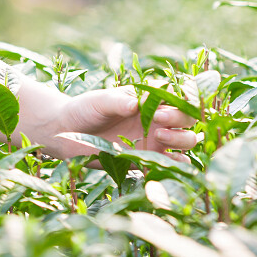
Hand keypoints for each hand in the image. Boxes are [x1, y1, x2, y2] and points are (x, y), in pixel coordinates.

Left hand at [43, 87, 198, 158]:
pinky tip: (172, 160)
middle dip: (181, 118)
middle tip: (159, 120)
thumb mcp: (98, 101)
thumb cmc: (84, 109)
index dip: (178, 98)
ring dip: (181, 138)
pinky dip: (179, 162)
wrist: (68, 133)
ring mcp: (155, 139)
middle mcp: (156, 118)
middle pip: (188, 118)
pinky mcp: (149, 159)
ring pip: (187, 139)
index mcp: (148, 98)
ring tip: (158, 136)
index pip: (177, 95)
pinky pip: (173, 162)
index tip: (162, 103)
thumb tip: (135, 104)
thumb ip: (117, 101)